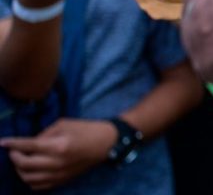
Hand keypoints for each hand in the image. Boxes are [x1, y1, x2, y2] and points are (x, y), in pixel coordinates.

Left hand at [0, 118, 116, 190]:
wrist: (106, 143)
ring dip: (20, 169)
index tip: (2, 142)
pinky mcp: (61, 180)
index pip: (28, 146)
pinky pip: (37, 186)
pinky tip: (31, 170)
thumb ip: (44, 134)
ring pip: (28, 178)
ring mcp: (58, 174)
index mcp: (58, 145)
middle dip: (14, 156)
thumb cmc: (86, 129)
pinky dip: (29, 179)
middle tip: (14, 150)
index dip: (12, 143)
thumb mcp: (64, 124)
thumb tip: (29, 144)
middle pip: (24, 164)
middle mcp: (56, 162)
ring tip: (22, 160)